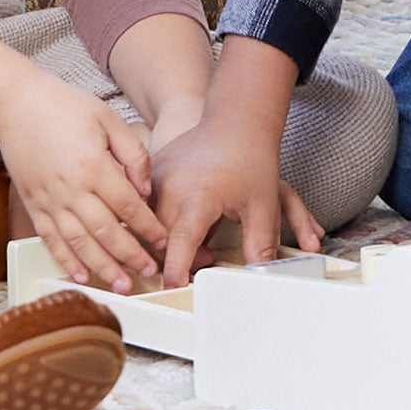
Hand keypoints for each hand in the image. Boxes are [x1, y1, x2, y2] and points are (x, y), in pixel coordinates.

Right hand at [0, 73, 164, 293]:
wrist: (16, 105)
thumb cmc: (65, 107)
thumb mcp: (108, 119)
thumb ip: (133, 154)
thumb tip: (145, 190)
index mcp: (93, 165)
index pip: (128, 206)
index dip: (148, 227)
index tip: (163, 241)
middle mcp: (71, 188)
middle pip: (106, 231)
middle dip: (131, 255)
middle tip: (150, 271)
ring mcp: (49, 200)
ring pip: (79, 243)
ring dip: (102, 267)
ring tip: (122, 284)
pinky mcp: (34, 205)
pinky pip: (50, 239)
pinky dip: (65, 260)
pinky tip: (80, 275)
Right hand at [148, 107, 319, 281]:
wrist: (237, 121)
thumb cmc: (251, 159)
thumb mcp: (263, 206)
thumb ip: (260, 245)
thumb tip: (258, 276)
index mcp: (198, 195)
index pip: (180, 243)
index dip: (176, 269)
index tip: (175, 287)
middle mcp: (171, 186)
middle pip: (162, 238)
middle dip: (180, 258)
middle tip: (207, 257)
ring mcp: (157, 178)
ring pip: (151, 225)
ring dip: (169, 240)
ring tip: (200, 238)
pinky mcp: (152, 174)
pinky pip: (147, 208)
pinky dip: (161, 222)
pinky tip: (185, 219)